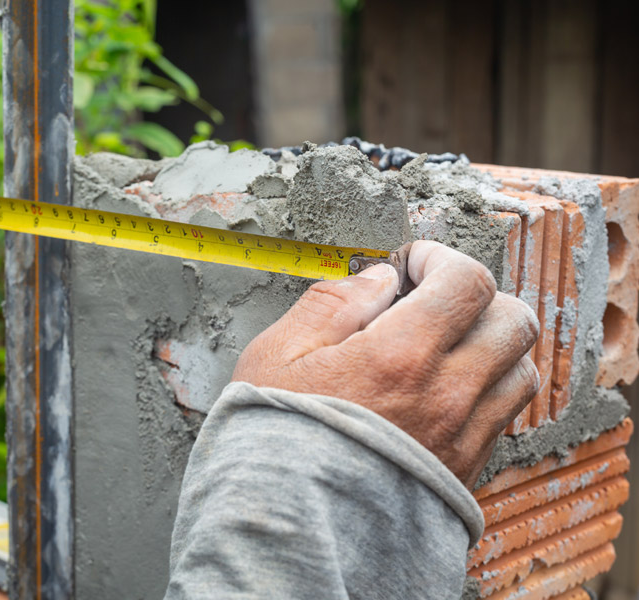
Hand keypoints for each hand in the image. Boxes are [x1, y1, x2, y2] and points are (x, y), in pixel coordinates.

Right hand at [232, 240, 539, 488]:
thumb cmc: (273, 440)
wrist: (285, 526)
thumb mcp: (276, 354)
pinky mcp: (463, 468)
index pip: (466, 282)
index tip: (414, 263)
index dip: (442, 257)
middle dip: (477, 295)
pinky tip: (442, 388)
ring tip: (444, 344)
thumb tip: (378, 279)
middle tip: (434, 298)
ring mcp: (462, 437)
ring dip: (490, 342)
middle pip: (513, 320)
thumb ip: (331, 304)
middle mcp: (445, 396)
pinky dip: (486, 387)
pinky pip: (503, 414)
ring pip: (520, 369)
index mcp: (399, 358)